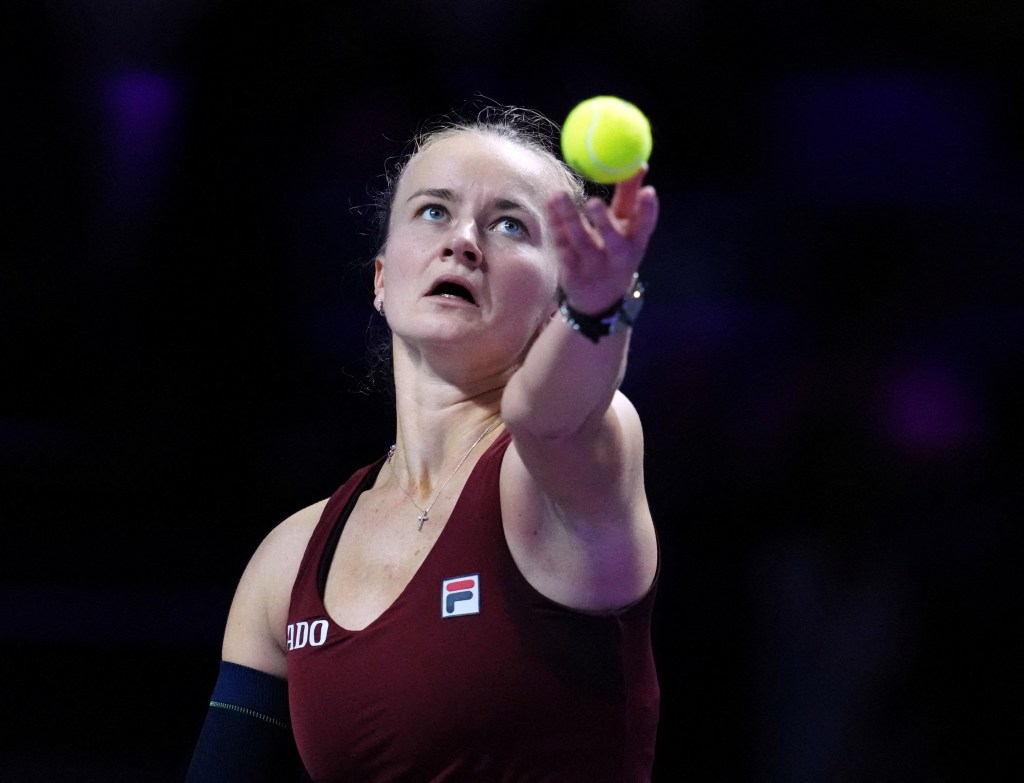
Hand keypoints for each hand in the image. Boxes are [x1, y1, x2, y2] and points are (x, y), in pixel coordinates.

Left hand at [547, 165, 658, 314]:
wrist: (600, 299)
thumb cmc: (616, 251)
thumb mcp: (627, 229)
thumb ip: (630, 197)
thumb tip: (640, 163)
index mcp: (635, 245)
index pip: (645, 228)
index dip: (648, 211)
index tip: (649, 191)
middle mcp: (617, 258)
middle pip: (612, 241)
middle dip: (604, 223)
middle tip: (594, 201)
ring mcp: (593, 268)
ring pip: (581, 243)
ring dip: (569, 218)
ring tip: (559, 196)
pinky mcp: (572, 273)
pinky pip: (562, 246)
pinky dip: (556, 226)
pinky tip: (550, 206)